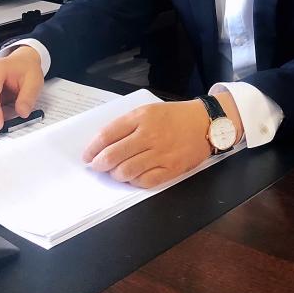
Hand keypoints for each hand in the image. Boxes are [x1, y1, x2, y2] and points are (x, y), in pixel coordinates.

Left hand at [82, 99, 214, 188]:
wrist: (206, 123)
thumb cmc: (175, 117)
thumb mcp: (149, 111)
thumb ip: (128, 125)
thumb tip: (104, 144)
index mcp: (142, 117)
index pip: (107, 135)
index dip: (92, 148)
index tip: (87, 155)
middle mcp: (149, 135)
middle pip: (112, 156)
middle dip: (99, 164)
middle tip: (98, 166)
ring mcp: (161, 153)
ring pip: (126, 171)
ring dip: (115, 175)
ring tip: (116, 172)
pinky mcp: (171, 168)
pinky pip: (145, 181)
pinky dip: (134, 182)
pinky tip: (134, 177)